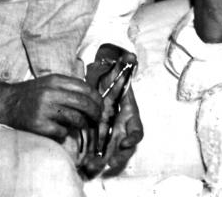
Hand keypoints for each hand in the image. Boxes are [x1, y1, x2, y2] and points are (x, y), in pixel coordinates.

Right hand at [1, 74, 101, 140]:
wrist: (6, 103)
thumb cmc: (31, 94)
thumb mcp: (50, 83)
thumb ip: (69, 87)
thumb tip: (94, 98)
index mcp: (55, 80)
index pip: (85, 88)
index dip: (97, 99)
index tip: (101, 106)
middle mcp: (50, 93)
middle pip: (84, 104)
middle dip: (96, 113)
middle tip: (97, 119)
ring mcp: (44, 109)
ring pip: (76, 119)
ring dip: (82, 124)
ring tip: (81, 125)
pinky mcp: (38, 125)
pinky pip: (62, 131)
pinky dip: (64, 133)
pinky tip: (59, 130)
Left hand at [81, 45, 143, 176]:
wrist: (100, 79)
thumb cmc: (110, 77)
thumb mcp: (117, 68)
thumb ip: (124, 62)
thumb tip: (130, 56)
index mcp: (129, 114)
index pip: (137, 130)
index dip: (133, 137)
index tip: (126, 142)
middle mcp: (121, 126)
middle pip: (125, 148)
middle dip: (119, 157)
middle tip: (110, 161)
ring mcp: (110, 132)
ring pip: (111, 152)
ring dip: (104, 160)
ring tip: (93, 165)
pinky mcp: (97, 134)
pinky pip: (97, 150)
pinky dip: (92, 157)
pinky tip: (83, 161)